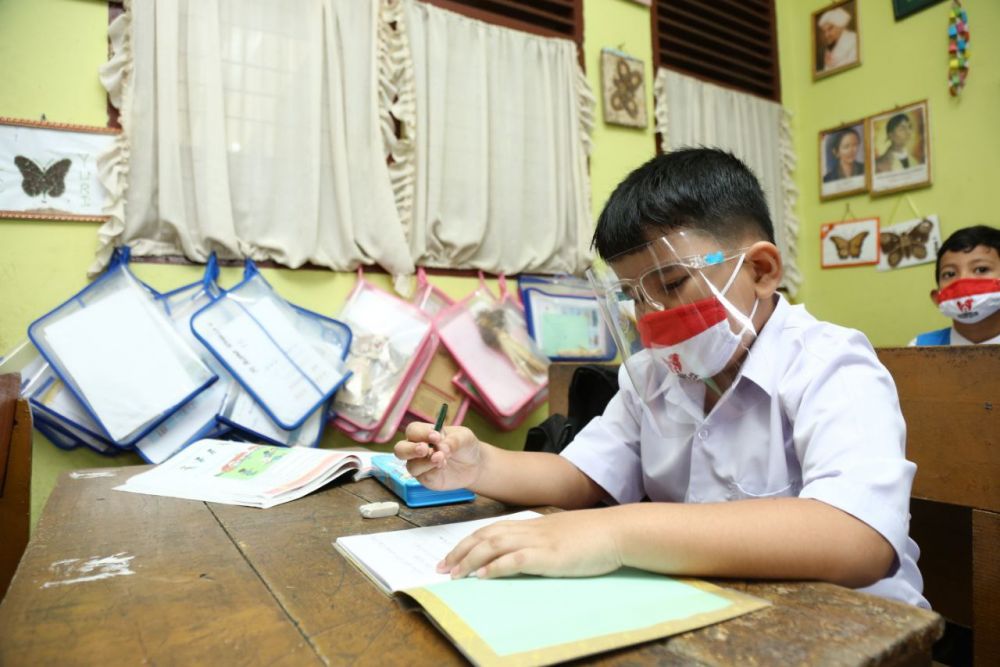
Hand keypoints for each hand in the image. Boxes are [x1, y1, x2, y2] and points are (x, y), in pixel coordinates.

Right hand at [394, 422, 482, 489]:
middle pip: (400, 449)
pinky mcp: (426, 479)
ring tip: (442, 458)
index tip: (436, 437)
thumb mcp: (464, 438)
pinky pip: (423, 476)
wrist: (474, 465)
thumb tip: (442, 448)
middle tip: (425, 449)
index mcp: (424, 433)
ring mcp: (420, 465)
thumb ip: (453, 441)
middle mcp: (417, 448)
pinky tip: (443, 466)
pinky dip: (432, 471)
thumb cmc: (465, 445)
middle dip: (410, 449)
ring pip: (411, 466)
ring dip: (425, 462)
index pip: (413, 431)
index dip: (421, 433)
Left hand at [438, 509, 622, 578]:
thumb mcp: (560, 535)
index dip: (467, 542)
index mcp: (531, 525)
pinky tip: (484, 575)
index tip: (451, 556)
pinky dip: (496, 567)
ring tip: (455, 574)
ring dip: (470, 560)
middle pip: (485, 536)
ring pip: (494, 545)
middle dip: (460, 552)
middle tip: (442, 568)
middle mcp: (530, 530)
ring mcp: (539, 542)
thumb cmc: (593, 536)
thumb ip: (540, 541)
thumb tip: (523, 554)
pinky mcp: (549, 556)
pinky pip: (516, 559)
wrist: (616, 532)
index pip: (490, 530)